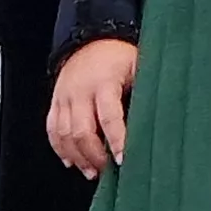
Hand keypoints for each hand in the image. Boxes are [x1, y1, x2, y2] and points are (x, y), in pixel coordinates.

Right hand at [46, 38, 137, 176]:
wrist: (92, 38)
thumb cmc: (120, 57)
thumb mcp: (138, 67)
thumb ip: (144, 92)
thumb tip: (158, 120)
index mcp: (104, 82)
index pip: (108, 117)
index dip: (116, 140)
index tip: (123, 159)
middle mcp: (80, 90)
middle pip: (82, 131)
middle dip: (94, 155)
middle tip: (108, 170)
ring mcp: (64, 96)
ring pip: (64, 134)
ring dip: (77, 157)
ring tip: (91, 172)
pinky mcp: (56, 101)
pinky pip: (52, 129)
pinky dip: (60, 148)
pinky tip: (71, 162)